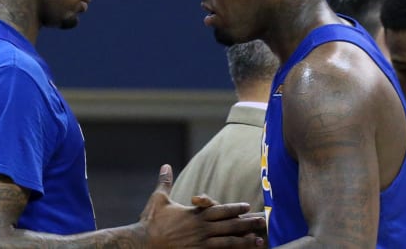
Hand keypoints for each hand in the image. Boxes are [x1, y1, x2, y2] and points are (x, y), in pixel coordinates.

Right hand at [139, 164, 265, 247]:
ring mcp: (199, 244)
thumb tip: (166, 165)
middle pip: (229, 225)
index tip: (246, 206)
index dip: (234, 208)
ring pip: (227, 242)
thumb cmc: (150, 222)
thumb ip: (165, 182)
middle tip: (262, 221)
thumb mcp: (158, 199)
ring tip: (258, 241)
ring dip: (244, 241)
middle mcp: (200, 229)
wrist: (143, 243)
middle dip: (246, 223)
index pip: (218, 210)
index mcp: (194, 215)